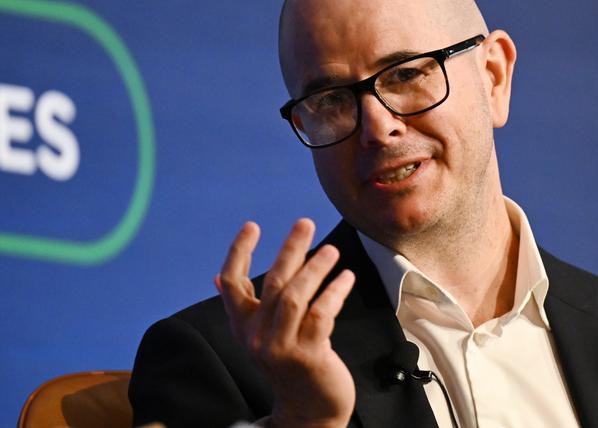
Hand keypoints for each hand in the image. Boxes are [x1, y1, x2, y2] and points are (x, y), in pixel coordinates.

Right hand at [216, 219, 355, 427]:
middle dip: (289, 248)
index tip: (252, 226)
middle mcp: (257, 335)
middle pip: (272, 282)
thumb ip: (243, 306)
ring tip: (332, 251)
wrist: (309, 407)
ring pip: (295, 296)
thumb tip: (217, 277)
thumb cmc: (289, 362)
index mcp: (243, 326)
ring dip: (315, 269)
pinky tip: (346, 278)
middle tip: (305, 223)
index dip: (238, 252)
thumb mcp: (260, 334)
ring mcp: (281, 347)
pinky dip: (335, 293)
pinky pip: (321, 314)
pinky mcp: (308, 355)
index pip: (231, 283)